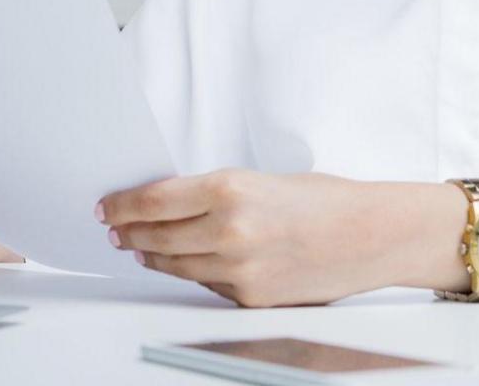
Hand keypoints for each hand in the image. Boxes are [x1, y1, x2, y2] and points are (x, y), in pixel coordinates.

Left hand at [99, 170, 423, 307]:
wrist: (370, 235)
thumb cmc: (325, 200)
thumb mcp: (262, 180)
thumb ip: (215, 193)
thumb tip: (169, 205)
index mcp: (232, 189)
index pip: (154, 200)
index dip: (123, 205)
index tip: (108, 207)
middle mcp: (229, 230)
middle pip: (156, 235)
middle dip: (130, 232)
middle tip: (116, 228)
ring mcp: (238, 269)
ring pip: (174, 265)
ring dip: (153, 255)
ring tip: (141, 247)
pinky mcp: (249, 298)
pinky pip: (206, 284)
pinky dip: (193, 271)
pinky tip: (186, 261)